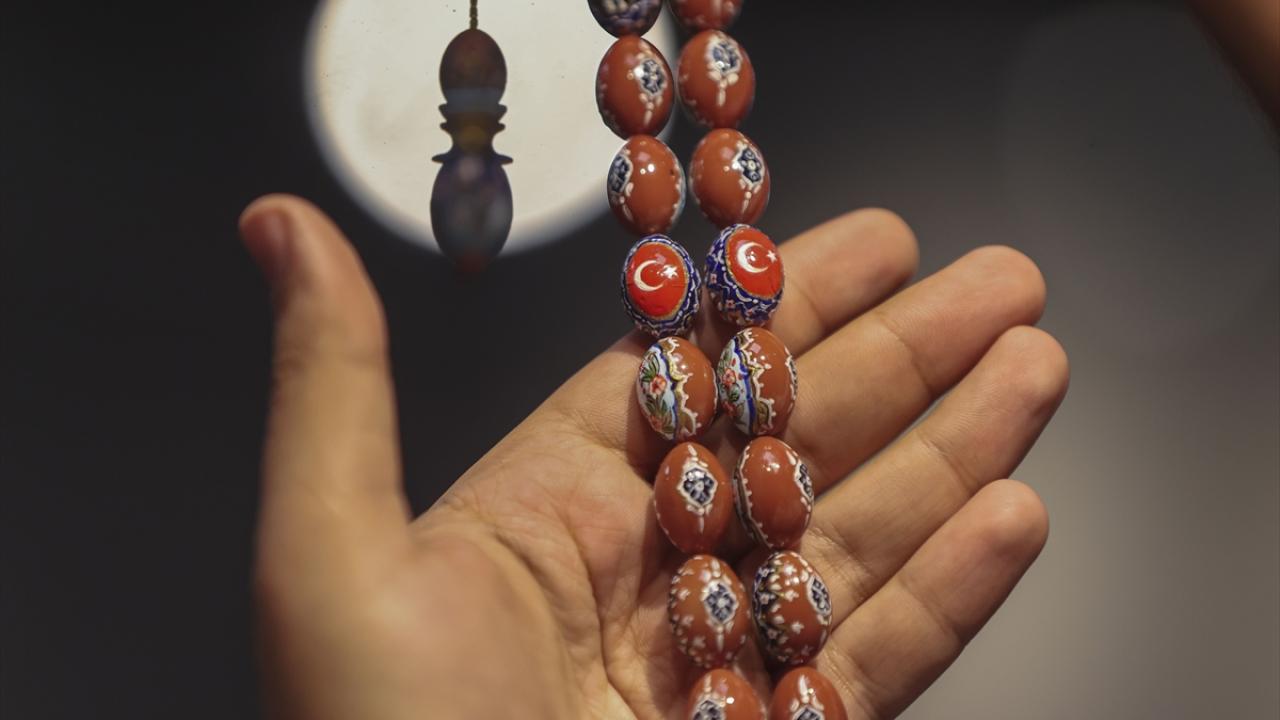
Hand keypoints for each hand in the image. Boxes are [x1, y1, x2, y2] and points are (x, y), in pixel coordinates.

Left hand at [242, 194, 1067, 718]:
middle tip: (997, 282)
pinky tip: (1013, 514)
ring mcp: (723, 661)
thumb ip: (333, 384)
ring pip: (859, 533)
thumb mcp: (330, 556)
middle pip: (798, 438)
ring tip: (1032, 366)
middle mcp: (649, 573)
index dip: (786, 301)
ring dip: (954, 448)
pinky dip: (955, 588)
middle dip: (908, 355)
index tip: (872, 239)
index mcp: (551, 507)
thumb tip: (278, 225)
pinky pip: (879, 654)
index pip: (692, 375)